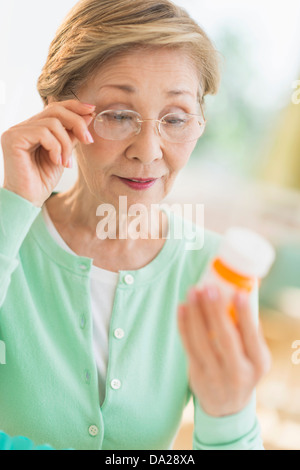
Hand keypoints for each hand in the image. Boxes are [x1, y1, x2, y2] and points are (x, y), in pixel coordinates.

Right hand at [1, 99, 95, 207]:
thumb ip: (72, 135)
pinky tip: (56, 162)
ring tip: (67, 162)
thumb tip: (88, 115)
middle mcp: (22, 126)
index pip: (55, 108)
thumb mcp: (64, 153)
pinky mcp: (13, 138)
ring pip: (52, 123)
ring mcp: (16, 131)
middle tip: (88, 140)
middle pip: (55, 110)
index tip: (92, 112)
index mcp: (33, 127)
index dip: (74, 107)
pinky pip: (43, 133)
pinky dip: (56, 147)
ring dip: (66, 143)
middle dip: (77, 123)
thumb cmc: (43, 180)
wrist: (29, 199)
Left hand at [177, 284, 270, 416]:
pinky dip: (184, 325)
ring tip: (193, 291)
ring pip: (202, 340)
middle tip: (209, 287)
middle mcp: (238, 372)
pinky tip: (182, 307)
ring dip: (196, 313)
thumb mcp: (254, 356)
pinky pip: (188, 346)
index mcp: (258, 363)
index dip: (244, 314)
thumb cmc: (242, 369)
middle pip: (225, 337)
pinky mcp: (197, 375)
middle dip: (216, 310)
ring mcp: (216, 375)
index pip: (251, 336)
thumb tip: (239, 293)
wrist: (226, 407)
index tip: (238, 292)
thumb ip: (249, 331)